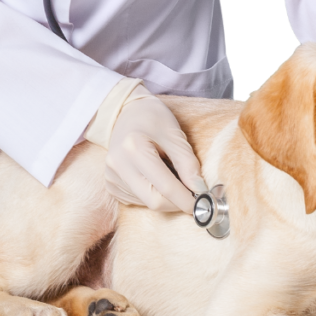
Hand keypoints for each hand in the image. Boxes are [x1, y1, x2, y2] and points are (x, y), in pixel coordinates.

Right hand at [101, 84, 206, 211]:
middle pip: (154, 201)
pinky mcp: (111, 185)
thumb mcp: (175, 135)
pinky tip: (154, 177)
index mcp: (134, 149)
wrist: (126, 112)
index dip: (187, 199)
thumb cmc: (153, 119)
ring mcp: (111, 176)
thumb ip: (188, 164)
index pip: (165, 187)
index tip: (204, 203)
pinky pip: (138, 200)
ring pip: (147, 203)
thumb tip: (200, 191)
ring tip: (170, 175)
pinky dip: (152, 194)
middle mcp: (118, 165)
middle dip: (177, 203)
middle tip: (192, 194)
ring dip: (165, 198)